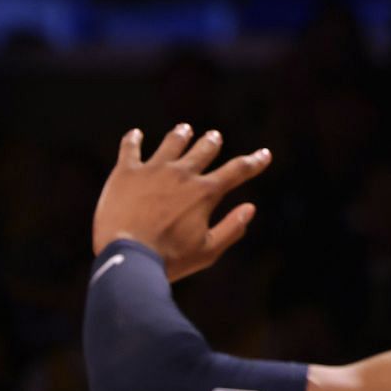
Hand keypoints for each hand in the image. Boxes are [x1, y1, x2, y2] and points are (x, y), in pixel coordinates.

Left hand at [92, 124, 272, 281]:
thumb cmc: (168, 260)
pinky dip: (133, 139)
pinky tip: (135, 134)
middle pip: (204, 148)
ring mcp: (154, 170)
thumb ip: (232, 229)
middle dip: (211, 142)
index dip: (254, 161)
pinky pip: (130, 148)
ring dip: (181, 135)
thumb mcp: (207, 251)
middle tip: (214, 137)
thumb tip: (250, 209)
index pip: (237, 170)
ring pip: (172, 142)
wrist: (126, 258)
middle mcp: (182, 174)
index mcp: (205, 192)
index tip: (264, 154)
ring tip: (184, 130)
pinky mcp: (126, 173)